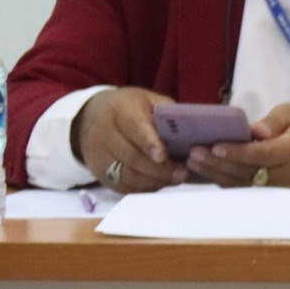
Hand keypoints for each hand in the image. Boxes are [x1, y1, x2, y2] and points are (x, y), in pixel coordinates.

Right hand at [72, 87, 187, 191]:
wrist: (97, 117)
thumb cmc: (134, 109)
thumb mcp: (151, 101)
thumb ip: (168, 114)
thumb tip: (192, 132)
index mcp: (121, 110)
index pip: (134, 128)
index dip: (149, 143)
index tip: (162, 156)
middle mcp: (104, 133)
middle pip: (132, 156)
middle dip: (159, 168)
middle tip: (182, 172)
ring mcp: (98, 155)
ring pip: (127, 175)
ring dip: (154, 180)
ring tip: (175, 178)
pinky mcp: (99, 173)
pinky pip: (123, 186)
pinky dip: (144, 187)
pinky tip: (160, 182)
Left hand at [185, 104, 289, 189]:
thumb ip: (274, 121)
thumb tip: (255, 131)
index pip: (263, 154)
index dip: (238, 152)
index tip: (215, 145)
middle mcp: (289, 174)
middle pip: (249, 172)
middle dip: (219, 163)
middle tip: (195, 152)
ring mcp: (281, 187)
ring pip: (244, 184)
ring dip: (217, 174)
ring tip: (194, 161)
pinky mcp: (274, 193)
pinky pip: (246, 188)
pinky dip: (224, 180)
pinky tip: (206, 171)